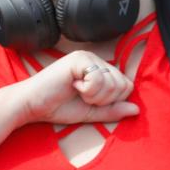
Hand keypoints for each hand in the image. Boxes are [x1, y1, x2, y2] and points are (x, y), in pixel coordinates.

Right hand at [16, 51, 138, 126]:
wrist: (32, 106)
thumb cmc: (58, 107)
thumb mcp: (91, 112)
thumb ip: (113, 110)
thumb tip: (136, 110)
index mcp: (100, 69)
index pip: (126, 86)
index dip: (111, 101)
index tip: (89, 100)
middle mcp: (96, 59)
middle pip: (122, 84)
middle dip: (103, 99)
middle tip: (82, 96)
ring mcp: (87, 56)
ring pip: (112, 82)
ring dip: (95, 95)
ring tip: (77, 91)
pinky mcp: (79, 59)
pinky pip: (99, 78)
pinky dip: (88, 90)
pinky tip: (72, 86)